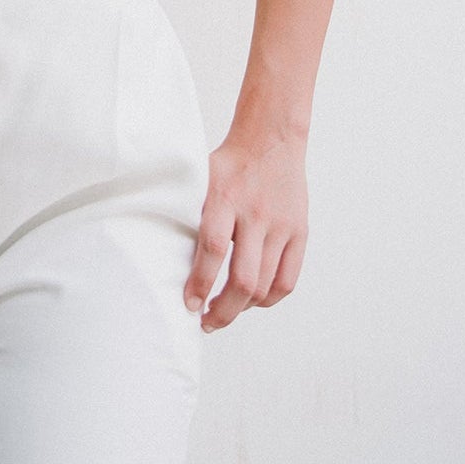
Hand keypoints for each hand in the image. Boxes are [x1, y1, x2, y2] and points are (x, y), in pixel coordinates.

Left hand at [182, 124, 308, 332]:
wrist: (270, 140)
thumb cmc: (228, 165)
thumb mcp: (200, 180)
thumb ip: (189, 214)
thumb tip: (165, 256)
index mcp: (224, 199)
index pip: (213, 249)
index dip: (200, 283)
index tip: (189, 305)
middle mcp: (255, 214)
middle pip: (243, 278)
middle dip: (223, 310)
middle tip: (206, 322)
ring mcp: (281, 226)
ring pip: (265, 285)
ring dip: (243, 308)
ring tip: (225, 313)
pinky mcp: (299, 233)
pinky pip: (288, 279)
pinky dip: (269, 299)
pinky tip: (253, 302)